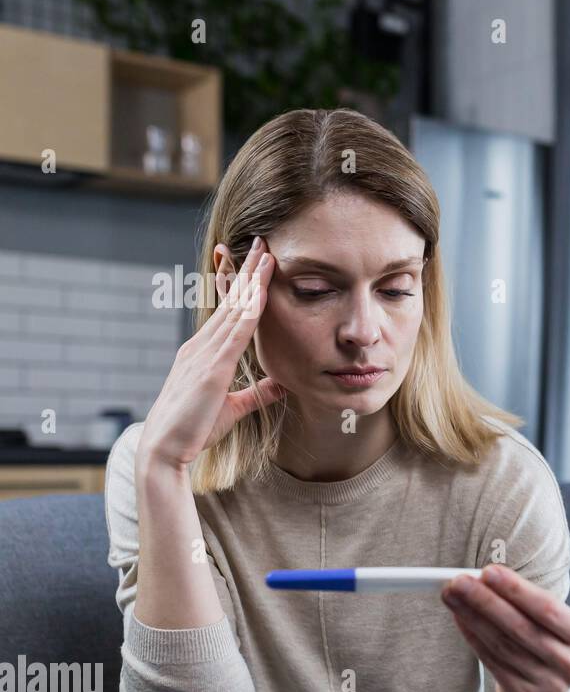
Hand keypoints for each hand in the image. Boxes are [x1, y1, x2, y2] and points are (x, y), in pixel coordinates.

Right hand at [138, 236, 284, 468]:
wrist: (165, 449)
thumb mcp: (233, 408)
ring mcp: (205, 354)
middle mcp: (201, 345)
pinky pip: (235, 333)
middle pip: (230, 301)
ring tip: (266, 254)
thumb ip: (257, 394)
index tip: (253, 262)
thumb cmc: (194, 430)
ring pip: (234, 309)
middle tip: (261, 242)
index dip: (240, 285)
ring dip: (252, 281)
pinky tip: (261, 292)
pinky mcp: (212, 369)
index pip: (227, 311)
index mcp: (204, 352)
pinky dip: (249, 310)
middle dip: (247, 270)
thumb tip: (282, 384)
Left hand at [441, 564, 569, 691]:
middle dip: (486, 601)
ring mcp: (548, 685)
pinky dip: (473, 637)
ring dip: (473, 617)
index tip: (488, 572)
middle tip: (460, 582)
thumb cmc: (545, 641)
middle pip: (521, 628)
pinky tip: (461, 619)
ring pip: (502, 645)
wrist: (545, 689)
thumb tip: (483, 577)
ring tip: (454, 596)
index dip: (517, 590)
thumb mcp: (550, 621)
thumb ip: (524, 600)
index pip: (548, 609)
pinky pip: (492, 662)